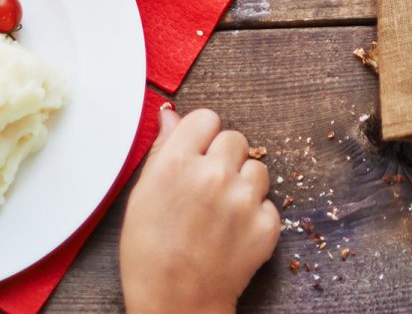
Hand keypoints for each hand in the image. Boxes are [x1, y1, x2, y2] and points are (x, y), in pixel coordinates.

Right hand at [119, 105, 279, 313]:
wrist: (175, 305)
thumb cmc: (149, 256)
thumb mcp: (142, 196)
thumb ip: (163, 150)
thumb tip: (171, 116)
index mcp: (178, 162)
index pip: (206, 118)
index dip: (202, 137)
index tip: (198, 153)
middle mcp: (214, 173)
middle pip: (234, 138)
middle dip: (224, 158)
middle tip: (208, 188)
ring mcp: (243, 199)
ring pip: (257, 167)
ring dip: (244, 183)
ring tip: (222, 212)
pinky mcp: (266, 224)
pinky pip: (269, 203)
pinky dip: (256, 216)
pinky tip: (233, 233)